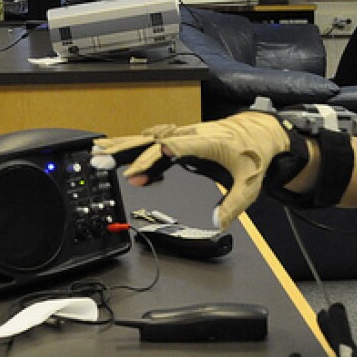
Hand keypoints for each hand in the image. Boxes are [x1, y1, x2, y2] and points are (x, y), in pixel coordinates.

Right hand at [93, 111, 289, 230]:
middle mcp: (192, 134)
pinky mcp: (180, 136)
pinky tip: (113, 149)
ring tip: (98, 152)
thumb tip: (217, 224)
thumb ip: (232, 205)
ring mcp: (184, 133)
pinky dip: (132, 145)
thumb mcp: (249, 184)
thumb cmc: (254, 154)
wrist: (259, 132)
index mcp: (209, 143)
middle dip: (130, 153)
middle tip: (106, 162)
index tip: (145, 161)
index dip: (165, 151)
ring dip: (122, 146)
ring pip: (148, 138)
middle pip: (155, 141)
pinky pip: (152, 141)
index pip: (182, 145)